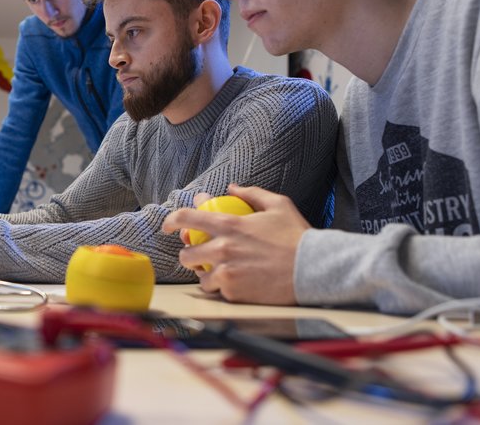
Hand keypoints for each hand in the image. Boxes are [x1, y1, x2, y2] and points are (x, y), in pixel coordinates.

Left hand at [163, 184, 309, 305]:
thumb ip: (251, 193)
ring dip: (204, 273)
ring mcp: (226, 272)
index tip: (167, 226)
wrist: (313, 269)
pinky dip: (220, 287)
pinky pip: (215, 290)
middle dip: (188, 253)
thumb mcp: (278, 205)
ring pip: (198, 275)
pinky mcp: (233, 292)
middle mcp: (223, 248)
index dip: (171, 220)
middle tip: (198, 254)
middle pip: (186, 253)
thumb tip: (231, 188)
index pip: (187, 218)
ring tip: (216, 271)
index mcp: (230, 224)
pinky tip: (232, 283)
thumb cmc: (296, 236)